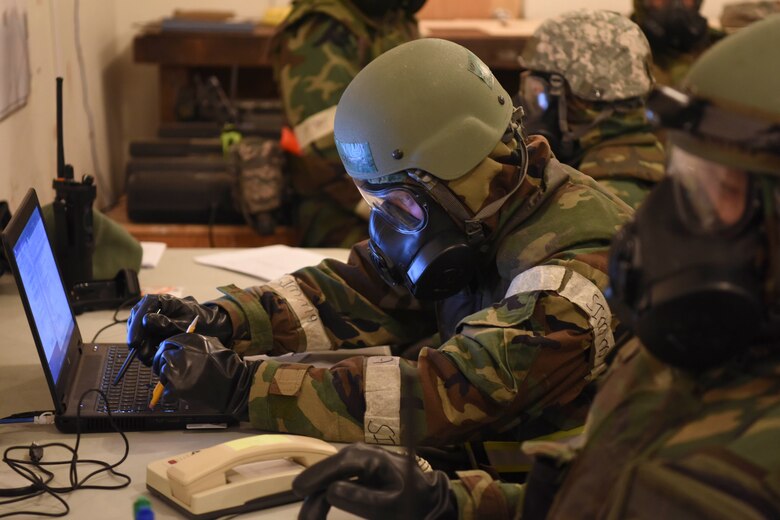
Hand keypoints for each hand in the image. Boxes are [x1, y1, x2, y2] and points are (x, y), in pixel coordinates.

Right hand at [126, 294, 231, 364]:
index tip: (135, 342)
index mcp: (162, 300)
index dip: (136, 326)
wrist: (212, 328)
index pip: (142, 309)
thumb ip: (168, 323)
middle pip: (136, 322)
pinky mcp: (154, 331)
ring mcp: (152, 319)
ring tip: (150, 359)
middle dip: (139, 339)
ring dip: (143, 346)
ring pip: (140, 333)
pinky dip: (148, 348)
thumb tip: (146, 321)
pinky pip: (146, 340)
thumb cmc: (202, 321)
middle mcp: (154, 308)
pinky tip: (153, 357)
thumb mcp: (187, 322)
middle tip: (143, 355)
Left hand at [152, 333, 256, 416]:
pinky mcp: (176, 385)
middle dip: (161, 363)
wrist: (233, 384)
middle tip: (164, 370)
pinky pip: (167, 389)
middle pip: (163, 356)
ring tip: (179, 382)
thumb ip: (194, 344)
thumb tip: (179, 348)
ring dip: (167, 377)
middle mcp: (181, 352)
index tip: (164, 356)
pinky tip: (182, 392)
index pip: (169, 343)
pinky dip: (171, 392)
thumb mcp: (212, 345)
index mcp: (190, 341)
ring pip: (163, 371)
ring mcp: (177, 369)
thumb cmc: (226, 366)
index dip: (165, 350)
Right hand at [292, 444, 455, 519]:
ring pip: (332, 471)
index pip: (340, 463)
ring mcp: (361, 459)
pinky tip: (318, 502)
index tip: (299, 489)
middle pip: (332, 466)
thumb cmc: (410, 503)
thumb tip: (331, 490)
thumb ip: (361, 499)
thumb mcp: (389, 508)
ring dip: (318, 488)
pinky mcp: (359, 469)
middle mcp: (364, 453)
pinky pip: (338, 476)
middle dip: (314, 484)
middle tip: (299, 503)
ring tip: (307, 509)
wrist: (426, 499)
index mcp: (374, 458)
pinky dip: (326, 488)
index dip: (318, 475)